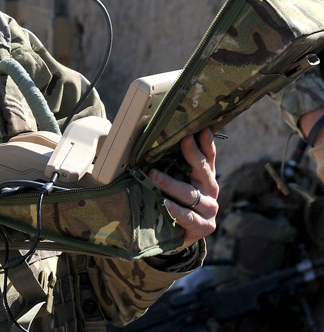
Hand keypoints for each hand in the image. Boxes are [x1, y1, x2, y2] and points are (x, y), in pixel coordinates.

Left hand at [149, 128, 218, 248]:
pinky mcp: (203, 227)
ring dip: (171, 184)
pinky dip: (176, 210)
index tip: (201, 129)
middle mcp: (210, 191)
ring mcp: (209, 210)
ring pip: (190, 194)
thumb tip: (156, 140)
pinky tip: (165, 204)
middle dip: (192, 154)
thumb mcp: (176, 182)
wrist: (178, 236)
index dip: (206, 143)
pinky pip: (188, 217)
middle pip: (203, 170)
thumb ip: (173, 165)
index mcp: (205, 177)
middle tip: (182, 140)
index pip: (209, 157)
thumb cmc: (176, 202)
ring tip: (153, 175)